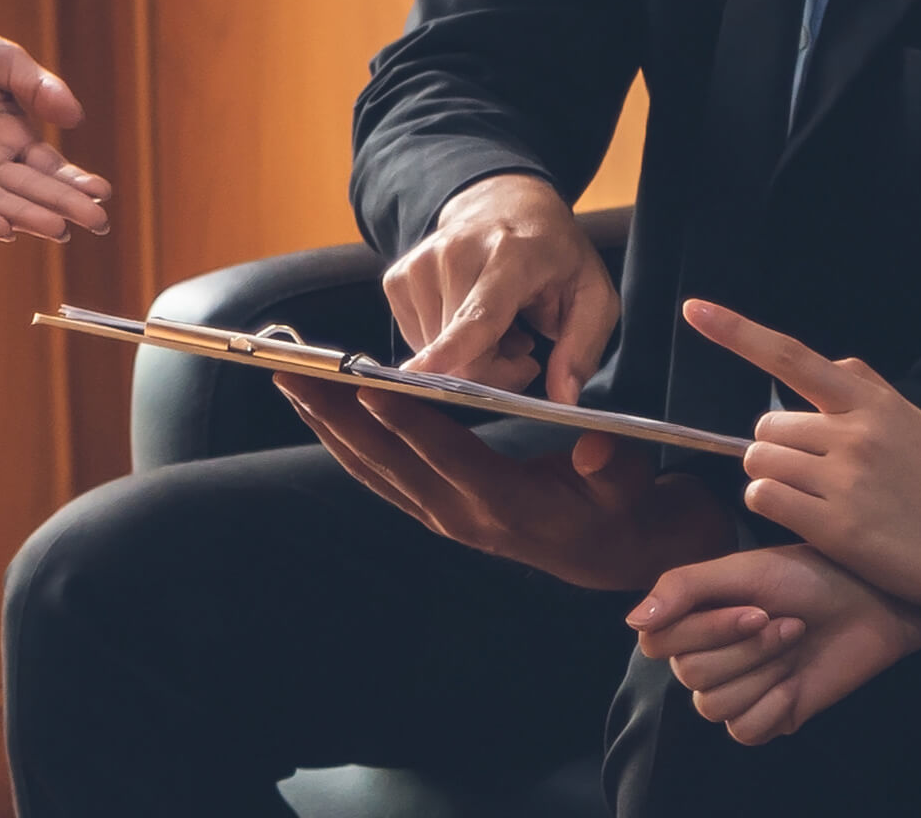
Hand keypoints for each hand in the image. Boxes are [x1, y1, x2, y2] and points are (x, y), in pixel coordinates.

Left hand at [0, 18, 111, 241]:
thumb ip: (36, 84)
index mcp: (7, 135)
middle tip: (97, 223)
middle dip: (62, 205)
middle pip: (29, 189)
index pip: (48, 167)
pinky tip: (1, 229)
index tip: (103, 194)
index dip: (74, 181)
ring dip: (26, 215)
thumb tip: (76, 118)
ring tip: (59, 229)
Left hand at [276, 374, 728, 588]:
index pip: (449, 457)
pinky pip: (375, 473)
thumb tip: (597, 449)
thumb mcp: (629, 482)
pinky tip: (318, 407)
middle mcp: (461, 513)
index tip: (370, 386)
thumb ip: (613, 465)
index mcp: (507, 503)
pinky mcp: (429, 508)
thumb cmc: (616, 502)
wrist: (602, 550)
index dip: (409, 423)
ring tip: (292, 379)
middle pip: (389, 461)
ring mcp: (439, 514)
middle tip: (298, 371)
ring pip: (371, 467)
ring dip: (328, 424)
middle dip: (340, 414)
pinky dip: (341, 439)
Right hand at [387, 172, 616, 401]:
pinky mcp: (397, 278)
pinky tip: (470, 318)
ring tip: (499, 325)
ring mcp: (421, 264)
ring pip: (437, 353)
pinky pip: (419, 342)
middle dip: (494, 372)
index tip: (419, 373)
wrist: (505, 203)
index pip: (478, 314)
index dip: (452, 348)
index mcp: (513, 256)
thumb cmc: (553, 255)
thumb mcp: (593, 295)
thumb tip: (563, 399)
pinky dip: (447, 343)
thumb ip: (582, 349)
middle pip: (462, 353)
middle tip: (523, 349)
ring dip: (471, 356)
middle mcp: (457, 253)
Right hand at [629, 545, 920, 743]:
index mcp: (693, 620)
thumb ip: (682, 588)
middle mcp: (706, 657)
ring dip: (764, 672)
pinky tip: (797, 682)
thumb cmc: (812, 578)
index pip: (657, 642)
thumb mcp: (743, 570)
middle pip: (690, 674)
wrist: (872, 606)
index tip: (755, 608)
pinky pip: (745, 730)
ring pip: (714, 705)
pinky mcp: (767, 718)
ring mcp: (737, 690)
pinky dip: (775, 706)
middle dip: (747, 648)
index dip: (705, 630)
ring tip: (796, 644)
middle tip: (789, 623)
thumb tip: (632, 621)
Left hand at [684, 299, 920, 620]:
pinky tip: (807, 517)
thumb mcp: (916, 426)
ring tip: (818, 499)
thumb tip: (834, 365)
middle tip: (815, 475)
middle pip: (766, 426)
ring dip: (773, 480)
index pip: (793, 356)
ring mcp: (845, 479)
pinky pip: (764, 498)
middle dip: (777, 449)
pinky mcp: (835, 526)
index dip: (736, 333)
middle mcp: (856, 434)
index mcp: (874, 404)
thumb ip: (871, 393)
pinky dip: (772, 506)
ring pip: (759, 462)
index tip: (694, 310)